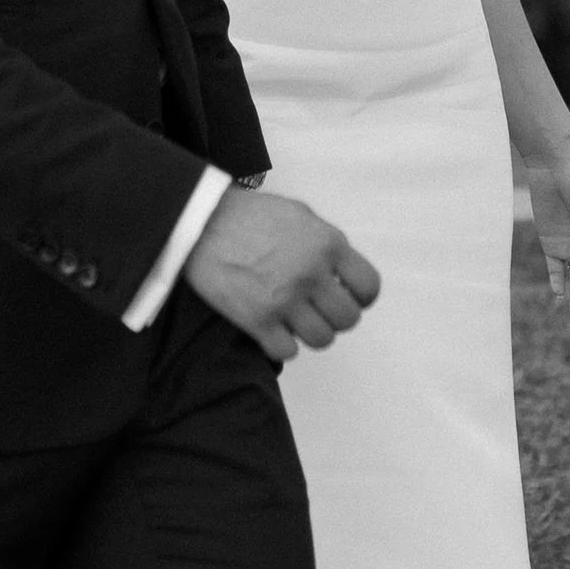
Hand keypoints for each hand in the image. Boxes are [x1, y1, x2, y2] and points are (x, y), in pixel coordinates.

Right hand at [186, 186, 380, 362]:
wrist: (200, 222)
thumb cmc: (250, 216)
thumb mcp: (300, 215)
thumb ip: (326, 243)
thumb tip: (343, 272)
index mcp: (328, 245)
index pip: (369, 287)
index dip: (361, 298)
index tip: (347, 298)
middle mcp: (312, 274)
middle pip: (347, 319)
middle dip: (335, 318)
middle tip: (316, 310)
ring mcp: (285, 299)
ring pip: (321, 339)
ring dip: (309, 333)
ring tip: (294, 321)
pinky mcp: (257, 320)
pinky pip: (287, 352)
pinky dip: (281, 345)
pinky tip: (272, 330)